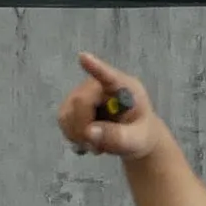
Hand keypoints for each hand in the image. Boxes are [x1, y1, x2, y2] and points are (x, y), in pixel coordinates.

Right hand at [55, 51, 170, 161]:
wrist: (135, 138)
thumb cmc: (141, 134)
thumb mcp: (137, 140)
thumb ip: (118, 137)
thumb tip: (90, 132)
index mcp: (123, 87)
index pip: (108, 75)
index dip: (95, 67)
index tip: (83, 57)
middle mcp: (100, 85)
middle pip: (79, 102)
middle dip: (84, 128)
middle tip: (97, 148)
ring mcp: (84, 93)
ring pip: (67, 113)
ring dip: (78, 134)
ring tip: (96, 145)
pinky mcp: (73, 105)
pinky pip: (63, 119)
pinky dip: (72, 135)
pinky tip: (87, 141)